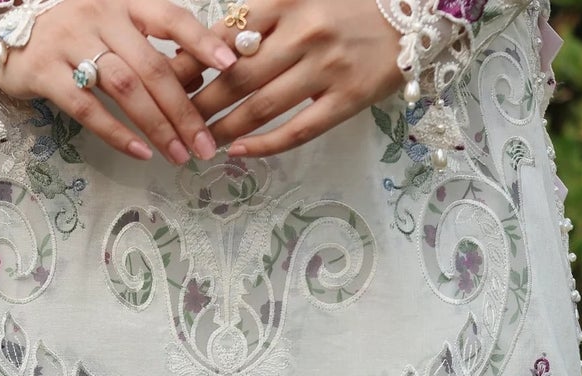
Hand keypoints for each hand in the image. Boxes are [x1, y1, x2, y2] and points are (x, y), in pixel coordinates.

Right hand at [0, 0, 238, 165]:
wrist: (7, 32)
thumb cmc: (73, 34)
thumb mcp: (112, 24)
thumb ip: (148, 45)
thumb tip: (197, 80)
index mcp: (122, 0)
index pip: (169, 16)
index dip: (200, 40)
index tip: (229, 66)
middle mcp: (98, 14)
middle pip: (151, 66)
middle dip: (183, 110)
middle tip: (205, 144)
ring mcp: (69, 41)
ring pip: (124, 88)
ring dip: (157, 126)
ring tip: (179, 155)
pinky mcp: (45, 71)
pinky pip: (87, 107)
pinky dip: (117, 132)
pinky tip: (140, 152)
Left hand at [172, 0, 403, 158]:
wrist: (413, 18)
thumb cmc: (347, 8)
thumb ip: (261, 17)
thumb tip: (210, 47)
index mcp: (287, 0)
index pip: (227, 35)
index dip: (193, 61)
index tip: (168, 81)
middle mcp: (305, 32)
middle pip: (237, 76)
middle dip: (199, 102)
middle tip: (175, 122)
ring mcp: (327, 68)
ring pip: (262, 106)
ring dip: (225, 128)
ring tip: (201, 142)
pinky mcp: (347, 99)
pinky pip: (298, 129)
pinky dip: (265, 144)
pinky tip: (240, 153)